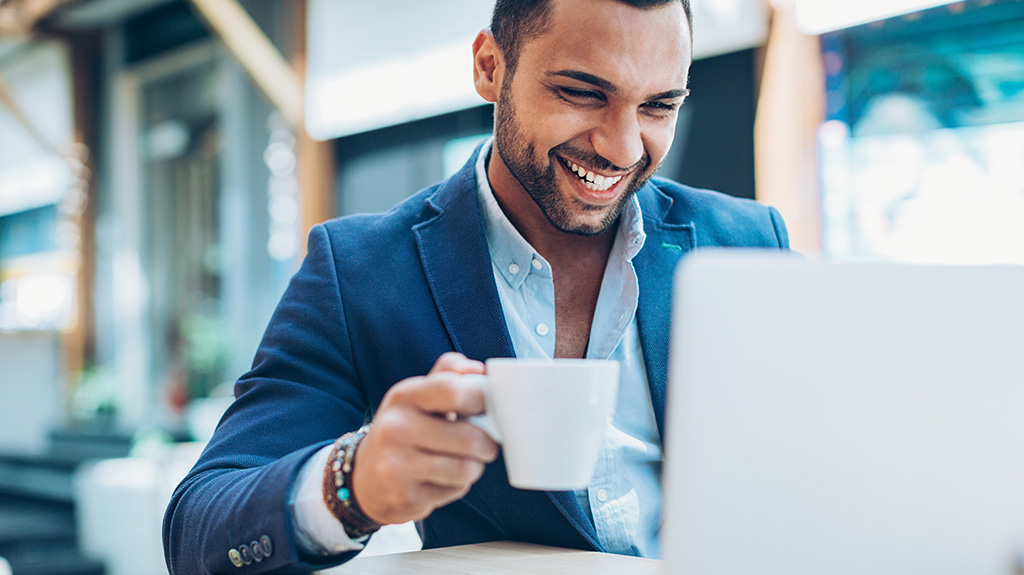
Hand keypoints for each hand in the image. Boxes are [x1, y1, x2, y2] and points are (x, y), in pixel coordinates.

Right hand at [350, 352, 498, 524]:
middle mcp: (396, 428)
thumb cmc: (404, 430)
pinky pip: (456, 489)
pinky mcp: (406, 497)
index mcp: (404, 397)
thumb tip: (478, 369)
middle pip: (470, 437)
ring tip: (460, 460)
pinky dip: (458, 485)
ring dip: (474, 466)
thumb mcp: (417, 396)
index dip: (481, 399)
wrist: (366, 478)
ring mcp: (397, 465)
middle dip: (488, 443)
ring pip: (467, 468)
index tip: (487, 408)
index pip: (452, 390)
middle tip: (484, 443)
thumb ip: (449, 375)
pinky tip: (441, 478)